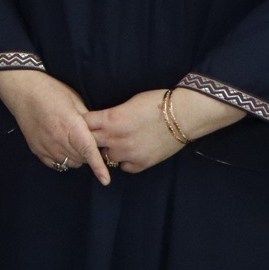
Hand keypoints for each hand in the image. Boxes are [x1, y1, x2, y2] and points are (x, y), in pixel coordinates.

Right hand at [0, 68, 109, 184]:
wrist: (23, 90)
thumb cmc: (51, 91)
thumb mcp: (76, 101)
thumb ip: (88, 120)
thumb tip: (99, 133)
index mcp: (71, 127)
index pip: (88, 152)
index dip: (98, 167)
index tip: (106, 180)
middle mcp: (58, 140)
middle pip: (81, 159)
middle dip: (89, 154)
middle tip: (88, 141)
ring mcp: (45, 146)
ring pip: (69, 163)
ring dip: (76, 157)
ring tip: (74, 143)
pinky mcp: (36, 149)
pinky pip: (54, 164)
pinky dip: (62, 160)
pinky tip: (62, 149)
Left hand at [84, 87, 241, 173]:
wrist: (185, 114)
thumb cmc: (158, 102)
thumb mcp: (128, 103)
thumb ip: (111, 115)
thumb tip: (100, 121)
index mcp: (110, 120)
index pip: (83, 124)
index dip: (83, 124)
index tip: (86, 124)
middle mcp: (115, 138)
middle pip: (89, 143)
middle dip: (91, 139)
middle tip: (98, 136)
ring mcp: (128, 153)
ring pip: (106, 158)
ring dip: (109, 151)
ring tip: (120, 144)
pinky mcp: (141, 163)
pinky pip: (125, 168)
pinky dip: (126, 162)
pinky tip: (133, 153)